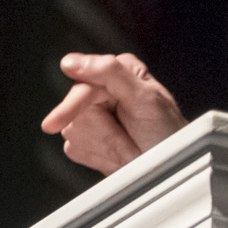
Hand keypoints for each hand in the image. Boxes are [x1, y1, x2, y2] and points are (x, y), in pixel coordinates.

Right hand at [42, 52, 186, 173]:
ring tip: (129, 148)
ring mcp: (95, 116)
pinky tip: (118, 155)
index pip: (82, 86)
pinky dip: (98, 157)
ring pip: (72, 132)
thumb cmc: (169, 133)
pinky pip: (75, 149)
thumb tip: (71, 61)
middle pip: (74, 112)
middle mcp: (104, 90)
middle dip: (103, 133)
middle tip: (129, 141)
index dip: (72, 106)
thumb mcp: (146, 99)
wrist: (173, 166)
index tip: (54, 123)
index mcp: (118, 72)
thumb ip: (110, 73)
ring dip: (104, 146)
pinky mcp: (89, 139)